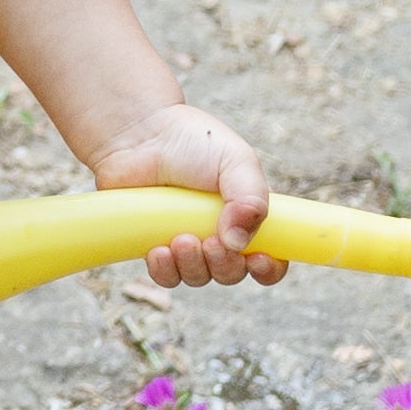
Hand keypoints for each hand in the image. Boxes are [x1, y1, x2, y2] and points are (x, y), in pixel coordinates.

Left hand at [87, 104, 280, 285]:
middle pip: (233, 272)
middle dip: (225, 265)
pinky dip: (165, 271)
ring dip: (194, 266)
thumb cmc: (192, 140)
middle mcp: (220, 232)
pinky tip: (158, 250)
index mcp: (247, 214)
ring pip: (199, 277)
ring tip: (181, 239)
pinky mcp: (154, 245)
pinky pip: (165, 276)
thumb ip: (251, 198)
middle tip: (211, 242)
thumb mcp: (236, 160)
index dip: (269, 268)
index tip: (257, 260)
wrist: (139, 132)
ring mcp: (187, 241)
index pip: (271, 256)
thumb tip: (239, 242)